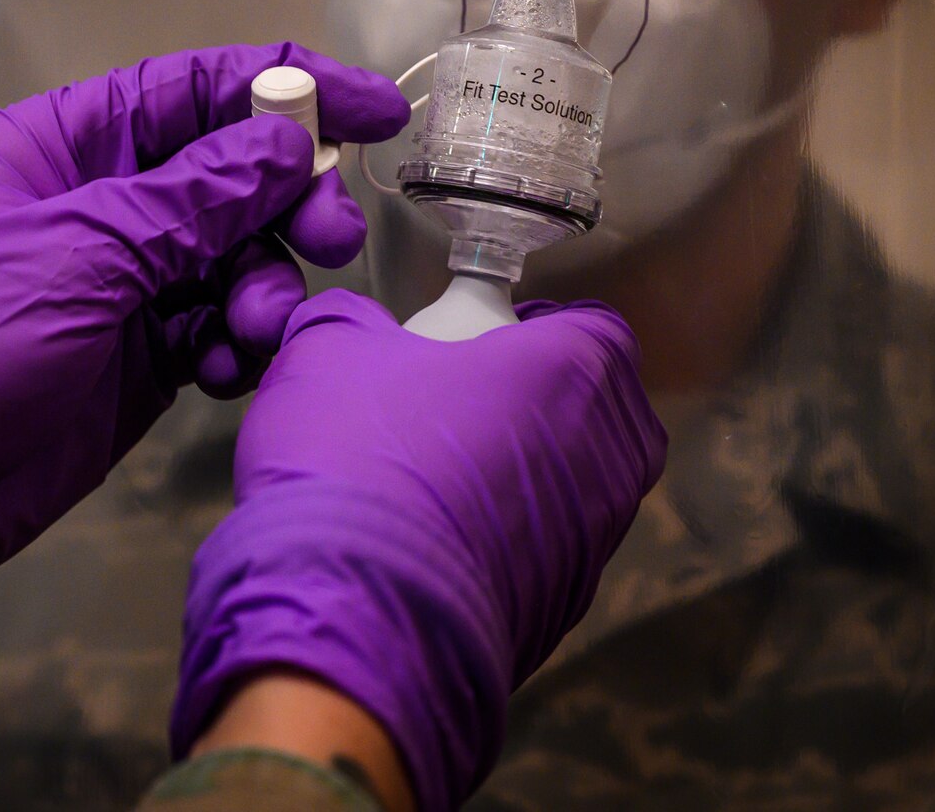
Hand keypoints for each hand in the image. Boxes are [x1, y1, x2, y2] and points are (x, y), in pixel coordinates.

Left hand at [0, 44, 408, 716]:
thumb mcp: (70, 258)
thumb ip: (185, 202)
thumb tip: (283, 139)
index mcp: (67, 147)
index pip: (196, 89)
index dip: (290, 86)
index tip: (380, 109)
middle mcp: (105, 205)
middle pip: (234, 177)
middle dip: (291, 202)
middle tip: (331, 240)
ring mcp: (126, 288)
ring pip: (238, 259)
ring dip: (265, 288)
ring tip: (252, 333)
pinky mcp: (142, 362)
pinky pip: (219, 331)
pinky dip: (239, 347)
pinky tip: (224, 374)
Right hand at [171, 291, 666, 811]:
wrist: (347, 612)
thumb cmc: (353, 461)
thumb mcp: (327, 351)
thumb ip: (350, 322)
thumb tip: (348, 327)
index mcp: (572, 371)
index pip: (592, 326)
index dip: (533, 326)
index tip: (476, 340)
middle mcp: (607, 456)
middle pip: (593, 408)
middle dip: (534, 401)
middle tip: (453, 403)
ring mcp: (592, 541)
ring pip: (572, 485)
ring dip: (518, 474)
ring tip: (434, 476)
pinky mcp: (562, 609)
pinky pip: (542, 553)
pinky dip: (501, 540)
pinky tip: (431, 541)